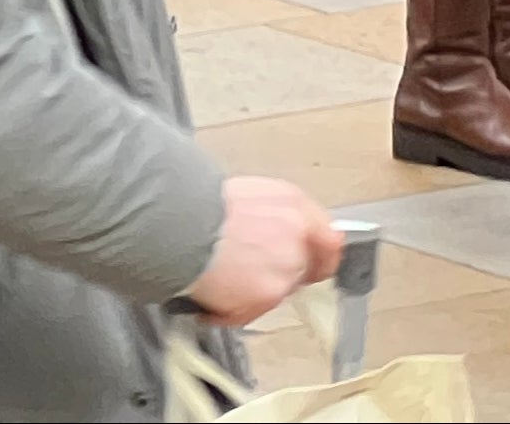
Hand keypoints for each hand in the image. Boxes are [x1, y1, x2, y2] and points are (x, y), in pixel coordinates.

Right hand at [185, 175, 343, 322]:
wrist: (180, 223)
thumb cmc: (202, 206)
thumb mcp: (249, 196)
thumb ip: (276, 217)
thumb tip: (286, 239)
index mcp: (294, 204)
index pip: (329, 239)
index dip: (321, 256)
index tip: (315, 265)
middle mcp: (299, 235)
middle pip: (303, 269)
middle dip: (277, 275)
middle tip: (246, 272)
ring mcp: (288, 267)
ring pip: (276, 292)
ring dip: (253, 293)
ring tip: (221, 280)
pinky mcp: (270, 293)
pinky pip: (252, 312)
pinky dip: (231, 311)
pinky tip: (212, 295)